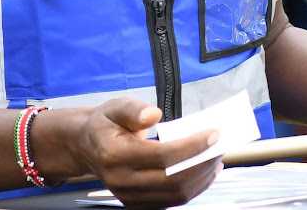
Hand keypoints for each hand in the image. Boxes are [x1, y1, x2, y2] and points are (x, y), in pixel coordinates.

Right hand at [74, 98, 221, 208]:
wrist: (87, 146)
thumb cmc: (105, 124)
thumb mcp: (115, 107)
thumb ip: (134, 110)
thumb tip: (154, 114)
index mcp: (115, 154)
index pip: (163, 156)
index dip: (192, 147)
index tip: (212, 134)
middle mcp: (122, 180)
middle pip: (173, 180)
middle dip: (202, 164)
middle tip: (219, 147)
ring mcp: (129, 197)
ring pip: (175, 195)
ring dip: (201, 178)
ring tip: (215, 159)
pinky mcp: (137, 204)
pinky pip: (171, 201)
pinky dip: (192, 188)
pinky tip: (203, 172)